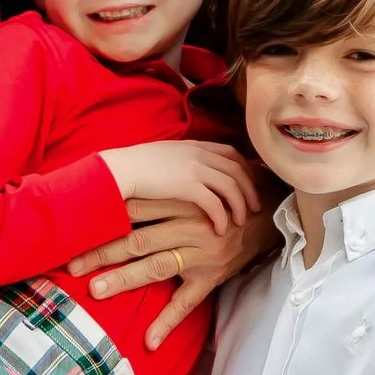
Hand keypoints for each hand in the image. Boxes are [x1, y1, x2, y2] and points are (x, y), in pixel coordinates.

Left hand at [68, 202, 280, 349]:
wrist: (268, 214)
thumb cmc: (223, 200)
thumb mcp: (195, 187)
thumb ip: (162, 191)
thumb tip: (119, 193)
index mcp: (180, 201)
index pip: (133, 208)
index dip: (103, 217)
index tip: (73, 228)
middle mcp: (188, 226)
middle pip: (137, 239)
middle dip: (103, 251)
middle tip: (72, 264)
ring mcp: (200, 254)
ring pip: (156, 266)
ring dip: (125, 279)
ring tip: (97, 291)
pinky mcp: (211, 277)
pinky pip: (188, 303)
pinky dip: (168, 322)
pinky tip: (149, 341)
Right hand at [96, 141, 260, 234]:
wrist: (119, 170)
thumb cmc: (135, 167)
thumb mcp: (164, 156)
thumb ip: (182, 160)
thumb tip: (189, 173)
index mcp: (194, 145)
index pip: (231, 153)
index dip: (245, 169)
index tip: (249, 185)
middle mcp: (199, 153)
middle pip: (238, 169)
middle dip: (250, 189)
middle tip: (256, 207)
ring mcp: (195, 167)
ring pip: (232, 186)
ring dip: (240, 205)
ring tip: (242, 221)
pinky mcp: (188, 185)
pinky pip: (215, 203)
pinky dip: (222, 216)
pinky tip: (221, 229)